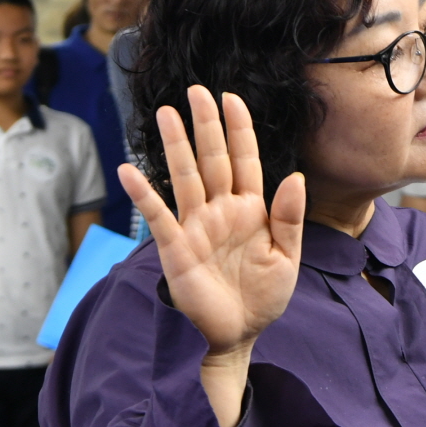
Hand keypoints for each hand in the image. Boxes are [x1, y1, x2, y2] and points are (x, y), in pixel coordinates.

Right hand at [119, 86, 304, 364]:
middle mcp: (221, 211)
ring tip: (165, 114)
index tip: (230, 97)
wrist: (242, 335)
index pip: (245, 160)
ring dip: (176, 147)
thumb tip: (296, 177)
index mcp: (252, 210)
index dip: (238, 129)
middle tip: (196, 91)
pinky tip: (129, 170)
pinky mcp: (176, 249)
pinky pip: (158, 217)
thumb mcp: (287, 257)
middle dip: (205, 126)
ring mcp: (197, 227)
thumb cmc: (263, 296)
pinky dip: (144, 194)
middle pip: (212, 160)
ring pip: (185, 178)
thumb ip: (289, 218)